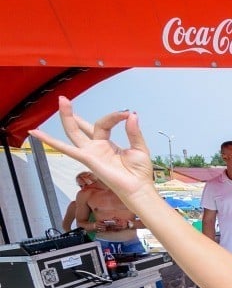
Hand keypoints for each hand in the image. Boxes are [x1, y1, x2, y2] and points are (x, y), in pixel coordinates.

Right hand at [28, 97, 154, 201]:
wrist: (138, 188)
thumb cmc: (139, 173)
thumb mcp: (139, 147)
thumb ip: (133, 131)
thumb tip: (131, 114)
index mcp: (107, 144)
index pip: (104, 123)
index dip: (114, 116)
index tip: (126, 114)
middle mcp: (96, 147)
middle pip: (80, 127)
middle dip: (73, 114)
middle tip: (64, 99)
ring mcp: (90, 153)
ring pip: (74, 133)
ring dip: (67, 118)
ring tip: (62, 101)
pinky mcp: (88, 159)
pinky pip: (67, 149)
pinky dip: (51, 141)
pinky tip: (37, 134)